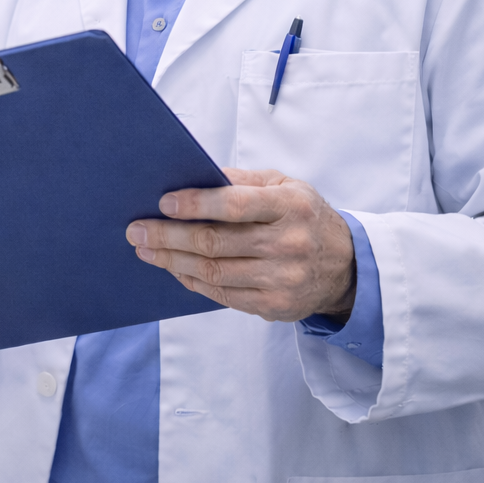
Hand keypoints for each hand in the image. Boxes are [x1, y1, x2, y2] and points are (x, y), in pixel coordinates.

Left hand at [126, 168, 354, 322]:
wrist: (346, 266)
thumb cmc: (304, 216)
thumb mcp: (286, 186)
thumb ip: (243, 180)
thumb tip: (194, 176)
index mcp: (291, 206)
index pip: (236, 204)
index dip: (197, 204)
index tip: (164, 202)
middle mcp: (289, 244)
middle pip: (216, 242)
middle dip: (169, 236)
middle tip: (137, 230)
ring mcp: (283, 279)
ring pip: (213, 272)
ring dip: (172, 261)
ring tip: (146, 250)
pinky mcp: (275, 306)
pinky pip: (222, 295)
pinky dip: (192, 281)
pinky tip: (174, 269)